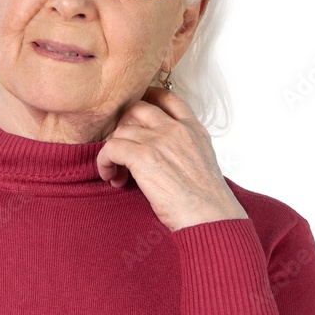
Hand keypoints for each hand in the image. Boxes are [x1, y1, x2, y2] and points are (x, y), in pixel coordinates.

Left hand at [95, 87, 248, 231]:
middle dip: (123, 126)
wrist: (210, 216)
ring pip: (121, 131)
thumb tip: (162, 155)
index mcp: (193, 129)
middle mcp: (176, 130)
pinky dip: (104, 162)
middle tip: (122, 150)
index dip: (146, 99)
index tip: (133, 113)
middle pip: (137, 108)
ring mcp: (159, 140)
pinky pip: (110, 148)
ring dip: (113, 151)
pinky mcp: (143, 157)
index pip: (168, 98)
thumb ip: (184, 149)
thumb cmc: (207, 201)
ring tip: (118, 174)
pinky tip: (111, 177)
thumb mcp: (202, 163)